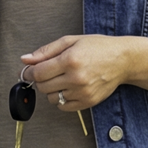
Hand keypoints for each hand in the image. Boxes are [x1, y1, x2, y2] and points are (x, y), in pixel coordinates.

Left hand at [21, 34, 147, 112]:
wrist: (122, 60)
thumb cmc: (97, 47)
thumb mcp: (70, 41)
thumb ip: (46, 51)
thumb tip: (25, 60)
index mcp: (70, 60)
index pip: (38, 73)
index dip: (30, 72)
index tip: (29, 71)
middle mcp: (76, 78)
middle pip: (43, 87)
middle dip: (40, 80)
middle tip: (47, 72)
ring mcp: (83, 92)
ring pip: (52, 98)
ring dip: (51, 90)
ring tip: (61, 78)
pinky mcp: (88, 102)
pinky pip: (63, 106)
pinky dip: (61, 99)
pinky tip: (68, 87)